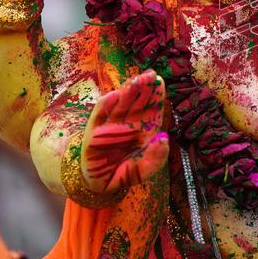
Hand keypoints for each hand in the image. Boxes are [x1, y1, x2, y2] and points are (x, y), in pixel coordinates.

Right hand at [81, 70, 168, 193]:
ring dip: (127, 92)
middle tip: (150, 74)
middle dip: (143, 88)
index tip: (160, 81)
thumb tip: (163, 138)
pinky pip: (99, 116)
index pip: (151, 109)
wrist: (102, 184)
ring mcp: (111, 126)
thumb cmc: (126, 173)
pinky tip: (114, 95)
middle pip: (136, 102)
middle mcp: (128, 124)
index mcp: (144, 129)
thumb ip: (156, 156)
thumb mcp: (145, 168)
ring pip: (120, 105)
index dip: (156, 95)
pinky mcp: (94, 132)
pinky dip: (105, 105)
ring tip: (136, 81)